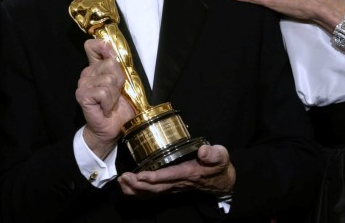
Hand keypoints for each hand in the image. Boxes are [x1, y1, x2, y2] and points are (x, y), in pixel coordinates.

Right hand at [76, 38, 134, 158]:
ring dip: (115, 94)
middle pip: (110, 63)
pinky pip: (103, 92)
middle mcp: (87, 73)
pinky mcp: (82, 95)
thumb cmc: (119, 107)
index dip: (103, 47)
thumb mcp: (123, 83)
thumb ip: (118, 67)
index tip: (112, 56)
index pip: (92, 46)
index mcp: (96, 68)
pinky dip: (109, 102)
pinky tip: (106, 109)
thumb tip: (114, 53)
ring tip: (111, 103)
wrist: (112, 128)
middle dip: (119, 80)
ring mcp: (83, 84)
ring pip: (109, 78)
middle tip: (116, 94)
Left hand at [118, 144, 235, 198]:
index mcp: (188, 173)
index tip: (140, 175)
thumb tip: (203, 151)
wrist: (222, 182)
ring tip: (122, 182)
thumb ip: (214, 154)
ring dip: (135, 190)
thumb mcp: (221, 156)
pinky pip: (153, 194)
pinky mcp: (170, 188)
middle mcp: (178, 183)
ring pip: (152, 193)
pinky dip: (139, 193)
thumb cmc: (219, 167)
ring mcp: (173, 188)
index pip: (169, 176)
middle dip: (138, 184)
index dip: (154, 177)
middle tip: (123, 178)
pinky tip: (128, 188)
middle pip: (156, 187)